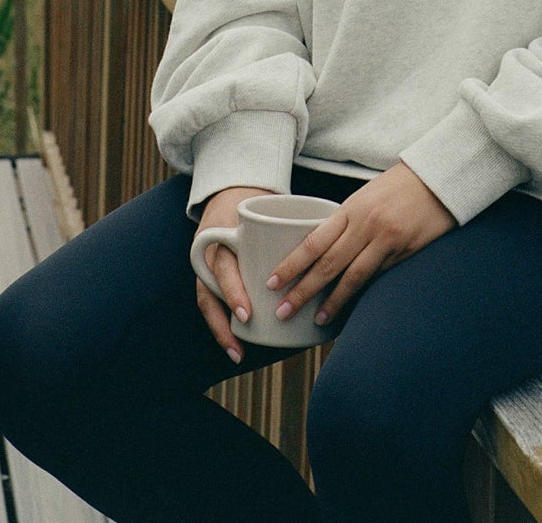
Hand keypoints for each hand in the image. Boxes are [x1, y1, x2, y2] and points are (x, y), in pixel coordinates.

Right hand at [194, 185, 279, 360]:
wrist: (234, 188)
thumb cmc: (260, 201)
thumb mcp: (270, 206)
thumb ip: (294, 221)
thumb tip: (334, 236)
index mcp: (223, 236)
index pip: (223, 266)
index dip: (233, 292)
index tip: (247, 315)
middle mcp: (210, 255)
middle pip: (209, 292)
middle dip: (222, 322)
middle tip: (244, 344)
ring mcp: (207, 267)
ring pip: (207, 302)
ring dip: (221, 330)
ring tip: (239, 354)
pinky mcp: (211, 277)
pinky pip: (211, 303)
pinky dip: (222, 325)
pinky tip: (237, 345)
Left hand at [266, 162, 456, 328]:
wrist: (439, 177)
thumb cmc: (399, 185)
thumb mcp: (366, 196)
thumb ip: (346, 222)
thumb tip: (323, 251)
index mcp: (352, 208)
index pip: (314, 241)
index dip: (292, 264)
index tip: (272, 282)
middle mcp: (367, 225)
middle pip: (329, 264)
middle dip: (303, 291)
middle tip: (283, 311)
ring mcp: (388, 240)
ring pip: (354, 277)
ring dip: (333, 302)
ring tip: (317, 320)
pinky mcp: (406, 252)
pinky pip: (378, 277)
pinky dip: (362, 294)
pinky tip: (351, 307)